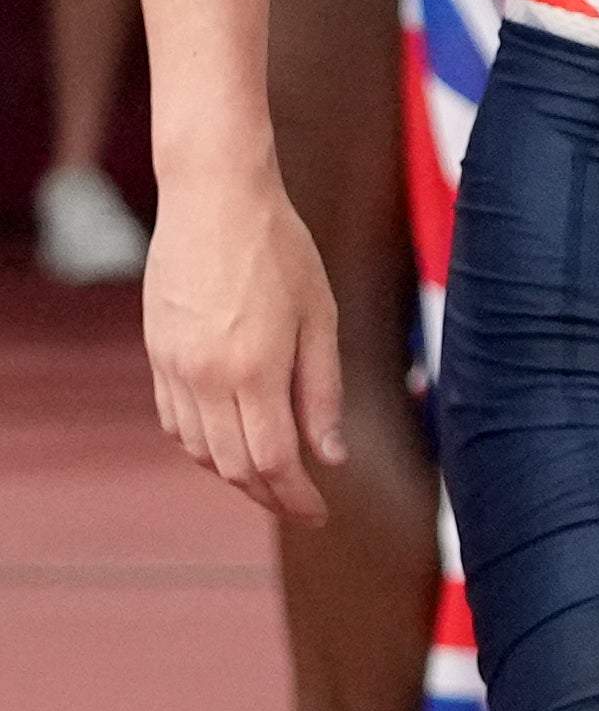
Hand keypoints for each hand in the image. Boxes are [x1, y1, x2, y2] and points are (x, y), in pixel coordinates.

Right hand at [145, 167, 345, 524]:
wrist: (213, 198)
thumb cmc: (280, 250)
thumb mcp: (319, 318)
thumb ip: (322, 392)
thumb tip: (329, 457)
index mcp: (254, 369)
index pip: (272, 462)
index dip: (296, 497)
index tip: (320, 512)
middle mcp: (205, 375)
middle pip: (232, 466)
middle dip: (269, 495)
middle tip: (300, 504)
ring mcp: (173, 365)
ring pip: (198, 449)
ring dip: (234, 473)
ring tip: (271, 475)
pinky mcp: (157, 351)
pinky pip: (174, 419)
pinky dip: (202, 443)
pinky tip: (229, 439)